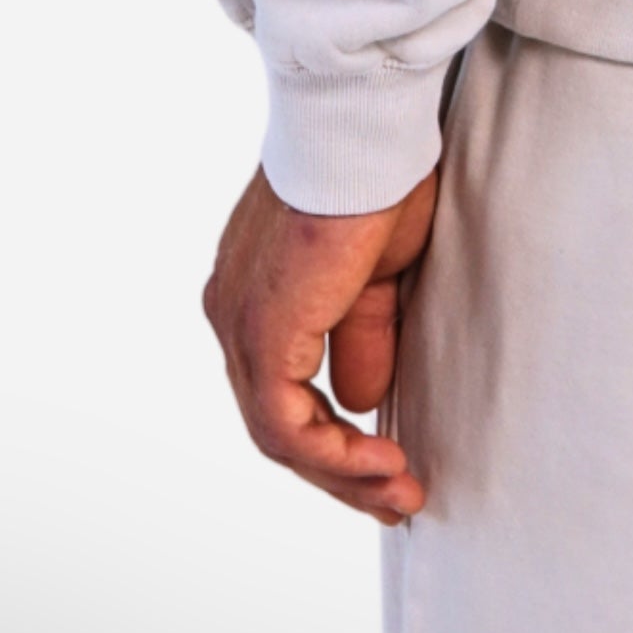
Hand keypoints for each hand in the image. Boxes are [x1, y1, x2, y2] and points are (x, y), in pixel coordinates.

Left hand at [202, 165, 440, 523]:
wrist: (360, 133)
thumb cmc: (376, 180)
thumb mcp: (378, 277)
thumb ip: (363, 338)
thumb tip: (364, 398)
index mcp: (253, 293)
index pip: (282, 390)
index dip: (336, 438)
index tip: (391, 464)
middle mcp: (231, 312)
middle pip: (276, 423)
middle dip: (342, 470)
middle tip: (398, 499)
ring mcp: (237, 324)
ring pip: (278, 434)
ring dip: (343, 473)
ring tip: (401, 492)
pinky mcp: (260, 334)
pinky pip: (285, 424)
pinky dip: (335, 454)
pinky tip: (384, 462)